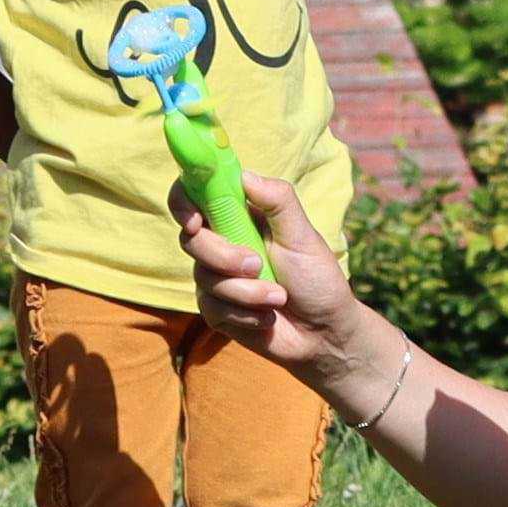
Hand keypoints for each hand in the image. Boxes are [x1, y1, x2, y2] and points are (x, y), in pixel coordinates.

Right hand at [169, 170, 359, 375]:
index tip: (194, 221)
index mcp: (240, 216)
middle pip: (191, 239)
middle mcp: (222, 243)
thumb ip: (278, 200)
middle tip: (257, 265)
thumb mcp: (303, 235)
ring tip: (279, 297)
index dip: (183, 202)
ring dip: (246, 291)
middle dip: (223, 255)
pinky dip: (246, 313)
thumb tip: (244, 174)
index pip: (195, 196)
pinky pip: (213, 307)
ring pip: (204, 277)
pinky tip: (268, 317)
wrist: (324, 332)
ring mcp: (216, 277)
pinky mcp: (216, 310)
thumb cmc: (317, 278)